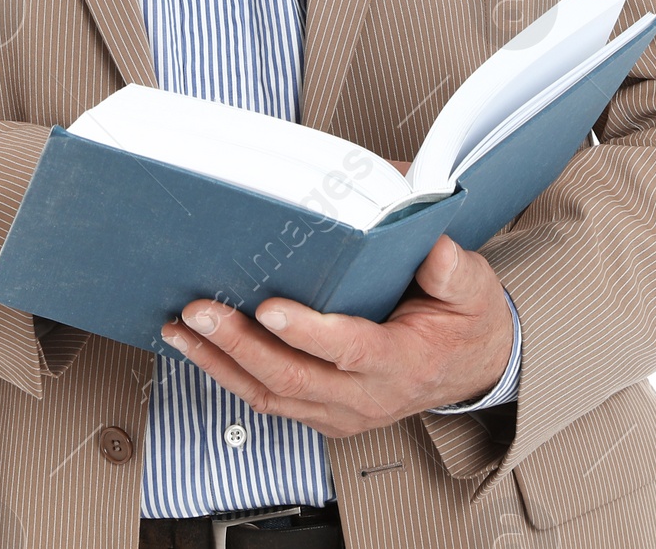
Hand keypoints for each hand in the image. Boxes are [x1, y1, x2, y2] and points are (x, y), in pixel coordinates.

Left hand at [158, 234, 513, 438]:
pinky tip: (200, 350)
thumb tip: (431, 244)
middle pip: (293, 376)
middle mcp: (366, 397)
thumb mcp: (473, 289)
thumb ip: (452, 269)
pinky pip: (269, 400)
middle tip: (200, 310)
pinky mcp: (323, 411)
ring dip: (220, 364)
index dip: (307, 332)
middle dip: (239, 343)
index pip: (348, 350)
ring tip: (181, 329)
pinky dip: (229, 376)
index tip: (269, 308)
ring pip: (271, 395)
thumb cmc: (466, 322)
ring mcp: (341, 411)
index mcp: (402, 362)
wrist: (473, 367)